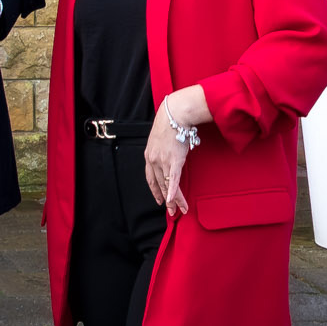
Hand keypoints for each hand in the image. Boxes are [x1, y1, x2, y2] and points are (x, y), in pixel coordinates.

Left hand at [144, 85, 213, 214]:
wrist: (175, 115)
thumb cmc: (170, 124)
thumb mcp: (160, 139)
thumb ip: (163, 151)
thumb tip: (171, 157)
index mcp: (148, 155)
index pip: (150, 178)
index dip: (155, 190)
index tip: (159, 198)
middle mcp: (153, 160)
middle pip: (159, 184)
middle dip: (164, 199)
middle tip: (169, 210)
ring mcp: (163, 161)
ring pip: (167, 185)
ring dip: (173, 199)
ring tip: (178, 209)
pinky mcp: (174, 161)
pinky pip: (173, 180)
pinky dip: (173, 191)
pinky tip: (174, 200)